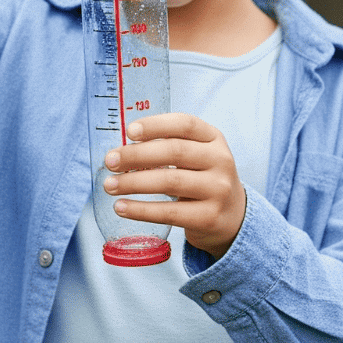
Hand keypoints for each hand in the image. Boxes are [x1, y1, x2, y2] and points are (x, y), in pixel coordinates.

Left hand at [104, 113, 245, 258]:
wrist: (233, 218)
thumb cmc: (203, 180)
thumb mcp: (198, 156)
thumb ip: (169, 147)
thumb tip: (122, 149)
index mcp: (214, 139)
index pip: (185, 124)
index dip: (156, 125)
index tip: (129, 131)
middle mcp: (220, 161)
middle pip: (174, 152)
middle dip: (136, 155)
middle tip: (110, 161)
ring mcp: (218, 190)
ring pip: (170, 181)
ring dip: (133, 183)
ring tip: (110, 185)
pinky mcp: (209, 217)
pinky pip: (169, 212)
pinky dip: (141, 210)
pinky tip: (121, 207)